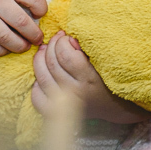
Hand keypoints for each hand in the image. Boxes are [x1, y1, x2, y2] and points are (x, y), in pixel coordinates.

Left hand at [31, 31, 150, 123]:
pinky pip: (36, 95)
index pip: (65, 55)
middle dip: (51, 45)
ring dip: (40, 58)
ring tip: (45, 50)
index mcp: (88, 79)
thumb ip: (86, 48)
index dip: (62, 41)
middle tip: (57, 40)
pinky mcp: (54, 112)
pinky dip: (36, 82)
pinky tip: (43, 73)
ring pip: (41, 76)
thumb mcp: (103, 61)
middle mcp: (74, 93)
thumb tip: (67, 38)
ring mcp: (62, 105)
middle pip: (51, 63)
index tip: (67, 37)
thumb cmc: (108, 79)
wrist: (113, 107)